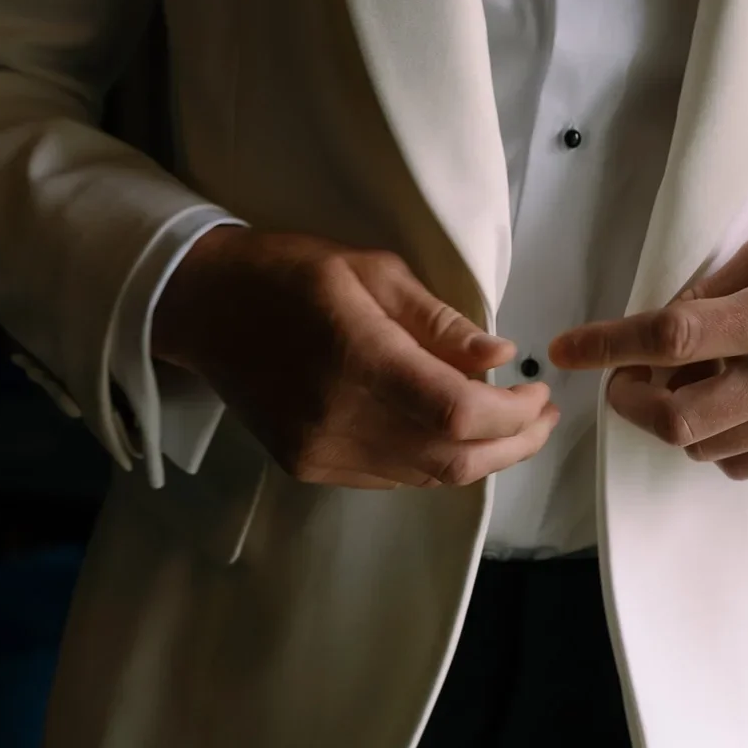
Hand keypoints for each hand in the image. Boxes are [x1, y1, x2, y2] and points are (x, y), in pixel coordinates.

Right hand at [152, 227, 558, 489]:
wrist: (204, 307)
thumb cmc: (290, 272)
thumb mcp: (371, 270)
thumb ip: (438, 321)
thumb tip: (500, 358)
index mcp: (356, 357)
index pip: (456, 413)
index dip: (511, 415)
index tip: (539, 393)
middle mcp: (337, 418)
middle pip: (450, 459)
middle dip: (512, 445)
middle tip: (544, 418)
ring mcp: (319, 451)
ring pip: (426, 477)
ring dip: (480, 458)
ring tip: (512, 426)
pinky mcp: (308, 466)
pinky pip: (392, 478)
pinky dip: (435, 462)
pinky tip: (454, 435)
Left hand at [546, 226, 747, 480]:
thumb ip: (712, 289)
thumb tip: (655, 326)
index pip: (671, 338)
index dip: (607, 346)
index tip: (566, 349)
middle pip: (677, 416)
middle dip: (630, 402)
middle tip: (624, 377)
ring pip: (700, 445)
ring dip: (671, 416)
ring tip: (685, 380)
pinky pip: (735, 462)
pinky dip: (710, 438)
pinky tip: (723, 402)